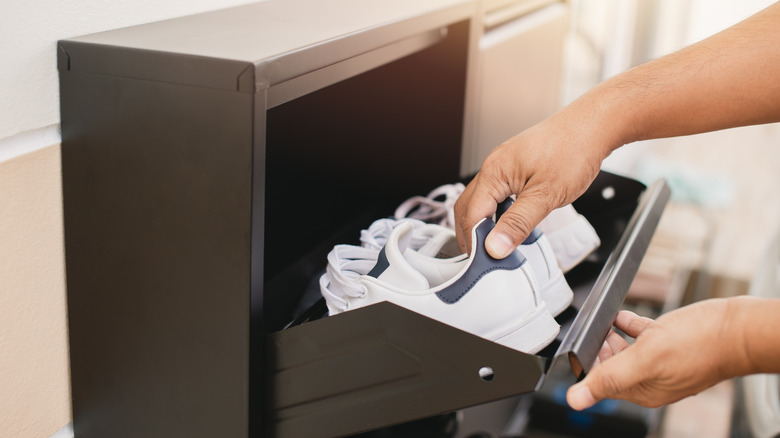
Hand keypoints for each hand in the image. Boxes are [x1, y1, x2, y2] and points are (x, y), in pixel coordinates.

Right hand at [454, 107, 612, 256]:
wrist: (593, 125)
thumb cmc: (573, 150)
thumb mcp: (546, 195)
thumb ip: (518, 223)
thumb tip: (495, 247)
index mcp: (494, 172)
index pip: (470, 215)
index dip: (473, 242)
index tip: (482, 263)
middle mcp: (494, 166)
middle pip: (468, 207)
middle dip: (470, 235)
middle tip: (481, 259)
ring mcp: (504, 165)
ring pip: (482, 200)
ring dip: (483, 223)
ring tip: (495, 245)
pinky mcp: (516, 167)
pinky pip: (496, 193)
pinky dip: (496, 212)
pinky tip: (509, 223)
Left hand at [566, 299, 746, 409]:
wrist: (740, 329)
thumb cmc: (700, 345)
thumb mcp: (645, 359)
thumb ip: (609, 378)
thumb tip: (575, 400)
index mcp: (644, 391)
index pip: (605, 383)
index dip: (591, 364)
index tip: (583, 346)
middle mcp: (654, 379)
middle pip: (615, 367)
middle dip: (601, 350)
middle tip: (592, 333)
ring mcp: (665, 362)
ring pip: (629, 351)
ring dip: (613, 337)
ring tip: (603, 324)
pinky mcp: (674, 343)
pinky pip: (644, 336)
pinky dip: (629, 326)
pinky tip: (621, 316)